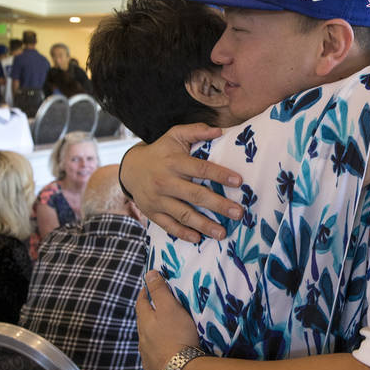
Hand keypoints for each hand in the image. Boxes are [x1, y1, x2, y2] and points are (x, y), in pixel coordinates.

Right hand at [121, 124, 243, 242]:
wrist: (131, 168)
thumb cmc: (161, 151)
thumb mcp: (175, 135)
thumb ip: (196, 131)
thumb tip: (219, 131)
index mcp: (174, 162)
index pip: (201, 168)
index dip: (220, 175)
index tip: (239, 182)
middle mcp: (165, 181)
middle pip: (195, 195)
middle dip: (218, 205)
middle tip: (238, 213)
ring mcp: (157, 199)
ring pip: (183, 214)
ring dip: (204, 225)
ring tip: (223, 233)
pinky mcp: (152, 212)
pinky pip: (168, 226)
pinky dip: (183, 233)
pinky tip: (198, 238)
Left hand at [135, 271, 201, 369]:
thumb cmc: (176, 336)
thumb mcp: (170, 308)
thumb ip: (159, 291)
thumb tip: (148, 274)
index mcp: (144, 322)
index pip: (141, 303)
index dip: (144, 293)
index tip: (147, 286)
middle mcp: (141, 338)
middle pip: (142, 322)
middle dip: (147, 312)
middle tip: (155, 306)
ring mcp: (146, 356)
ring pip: (146, 339)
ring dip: (152, 332)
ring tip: (161, 329)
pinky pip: (153, 355)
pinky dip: (157, 349)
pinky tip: (164, 352)